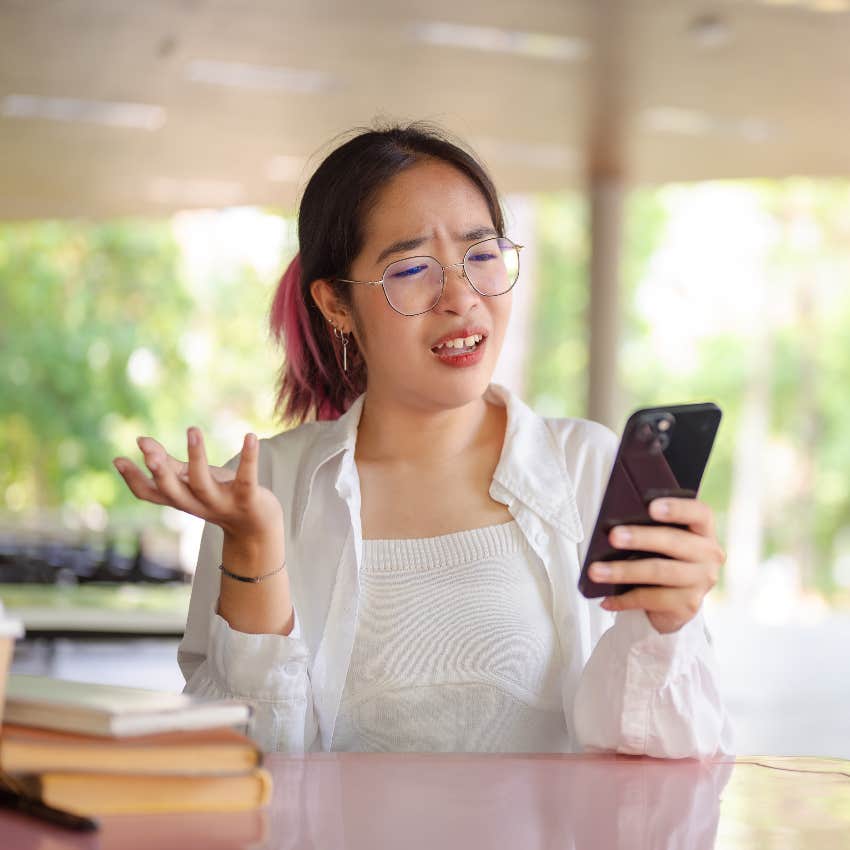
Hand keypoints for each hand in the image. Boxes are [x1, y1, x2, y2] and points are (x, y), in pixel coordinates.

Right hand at [112, 428, 283, 545]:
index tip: (117, 459)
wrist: (257, 526)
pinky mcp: (247, 499)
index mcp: (180, 499)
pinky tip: (250, 436)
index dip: (132, 479)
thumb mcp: (192, 481)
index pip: (150, 494)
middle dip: (160, 473)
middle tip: (149, 452)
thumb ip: (169, 464)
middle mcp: (197, 504)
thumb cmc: (220, 496)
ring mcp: (221, 503)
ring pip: (203, 483)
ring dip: (197, 456)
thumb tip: (140, 440)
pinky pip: (247, 478)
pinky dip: (249, 457)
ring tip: (192, 429)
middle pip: (173, 491)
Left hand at [588, 498, 724, 633]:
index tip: (651, 507)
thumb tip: (614, 526)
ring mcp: (700, 582)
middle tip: (613, 536)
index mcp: (703, 531)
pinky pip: (651, 599)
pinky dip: (624, 599)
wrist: (675, 602)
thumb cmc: (663, 558)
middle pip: (673, 542)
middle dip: (640, 537)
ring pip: (659, 572)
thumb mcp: (660, 540)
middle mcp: (709, 555)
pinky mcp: (688, 605)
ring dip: (623, 571)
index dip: (677, 508)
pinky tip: (606, 599)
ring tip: (596, 571)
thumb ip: (649, 528)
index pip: (699, 513)